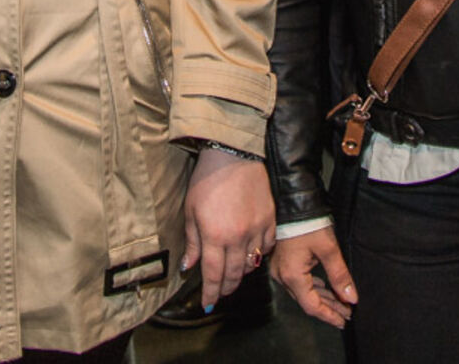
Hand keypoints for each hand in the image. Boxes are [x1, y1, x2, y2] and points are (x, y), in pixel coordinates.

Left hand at [181, 147, 274, 308]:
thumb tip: (189, 267)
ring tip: (234, 276)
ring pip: (252, 264)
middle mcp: (238, 237)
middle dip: (226, 288)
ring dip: (242, 274)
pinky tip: (252, 254)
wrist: (234, 155)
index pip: (213, 274)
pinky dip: (260, 255)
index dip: (211, 292)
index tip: (208, 303)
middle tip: (221, 293)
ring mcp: (257, 229)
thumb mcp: (190, 210)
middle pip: (234, 274)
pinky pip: (267, 247)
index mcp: (214, 236)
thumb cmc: (207, 179)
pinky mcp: (270, 220)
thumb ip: (192, 241)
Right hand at [270, 224, 357, 327]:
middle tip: (347, 313)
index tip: (344, 320)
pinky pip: (299, 282)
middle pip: (307, 300)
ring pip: (303, 292)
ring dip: (323, 298)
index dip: (329, 315)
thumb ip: (340, 276)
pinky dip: (314, 287)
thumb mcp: (329, 250)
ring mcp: (280, 270)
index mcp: (292, 276)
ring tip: (342, 303)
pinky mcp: (282, 263)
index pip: (312, 306)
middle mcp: (282, 276)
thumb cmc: (308, 222)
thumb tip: (351, 298)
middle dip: (329, 307)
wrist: (293, 203)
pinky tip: (326, 289)